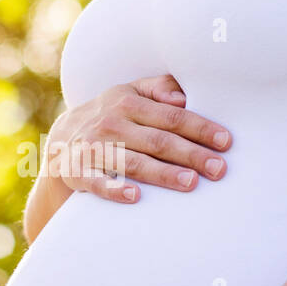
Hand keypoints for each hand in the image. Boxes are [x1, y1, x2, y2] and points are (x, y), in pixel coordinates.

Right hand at [44, 75, 230, 203]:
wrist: (61, 141)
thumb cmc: (110, 117)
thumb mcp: (130, 94)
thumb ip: (159, 89)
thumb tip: (184, 96)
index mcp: (128, 102)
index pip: (171, 116)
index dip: (200, 128)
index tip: (225, 141)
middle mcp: (111, 123)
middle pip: (158, 140)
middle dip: (191, 154)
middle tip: (219, 169)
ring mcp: (94, 148)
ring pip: (134, 162)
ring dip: (163, 174)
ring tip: (191, 183)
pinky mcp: (78, 172)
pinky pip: (97, 182)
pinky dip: (115, 189)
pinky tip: (135, 196)